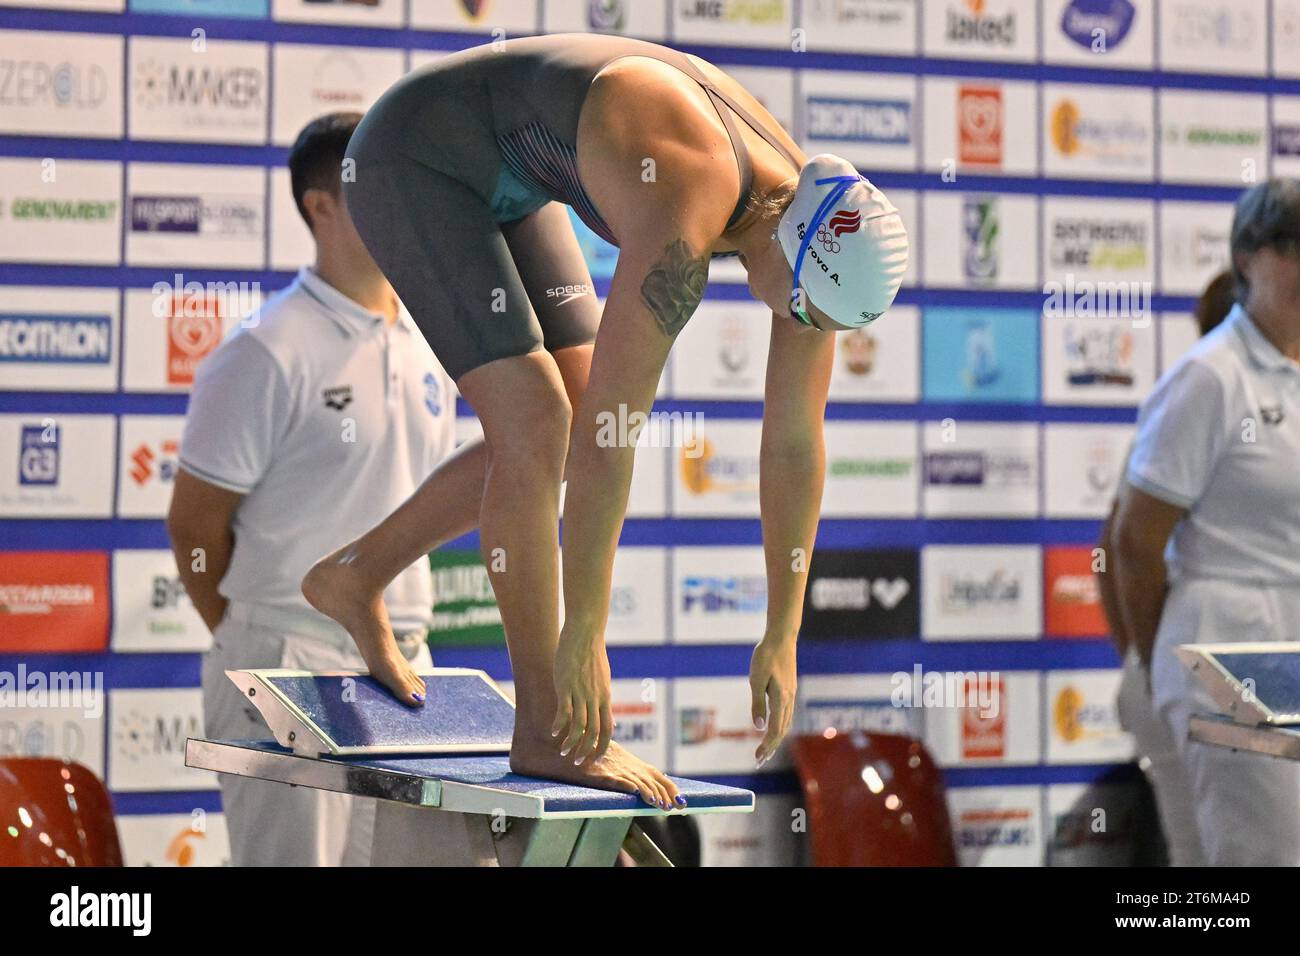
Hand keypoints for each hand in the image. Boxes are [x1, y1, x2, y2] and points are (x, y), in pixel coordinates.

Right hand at [551, 629, 613, 764]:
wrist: (586, 633)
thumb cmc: (592, 655)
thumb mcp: (603, 680)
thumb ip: (603, 699)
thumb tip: (609, 716)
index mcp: (605, 697)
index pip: (608, 729)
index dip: (602, 746)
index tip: (594, 760)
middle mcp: (595, 698)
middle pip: (595, 732)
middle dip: (586, 751)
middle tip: (577, 763)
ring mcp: (581, 692)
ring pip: (579, 725)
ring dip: (571, 742)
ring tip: (562, 752)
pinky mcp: (567, 686)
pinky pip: (564, 711)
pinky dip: (559, 725)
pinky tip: (552, 733)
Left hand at [750, 637, 796, 766]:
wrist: (781, 637)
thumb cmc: (766, 656)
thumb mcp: (756, 679)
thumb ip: (757, 703)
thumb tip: (757, 726)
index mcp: (780, 698)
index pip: (775, 729)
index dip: (767, 746)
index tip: (758, 758)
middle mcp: (788, 699)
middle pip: (782, 730)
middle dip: (771, 747)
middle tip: (759, 761)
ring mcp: (791, 695)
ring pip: (786, 723)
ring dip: (776, 739)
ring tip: (767, 751)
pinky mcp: (789, 690)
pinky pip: (787, 715)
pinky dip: (780, 727)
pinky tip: (773, 729)